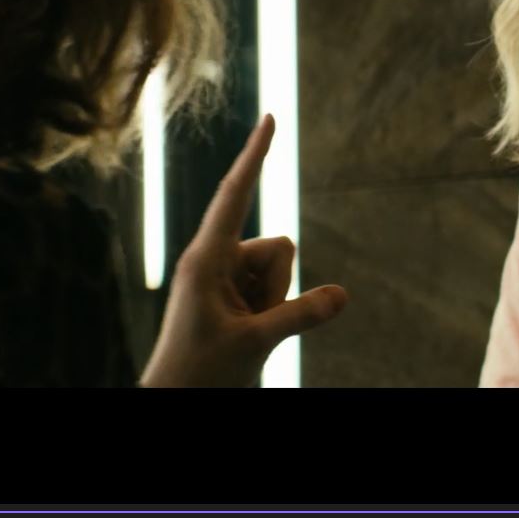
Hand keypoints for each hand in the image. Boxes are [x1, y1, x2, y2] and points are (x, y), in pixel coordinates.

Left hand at [140, 114, 347, 386]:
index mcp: (205, 258)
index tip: (270, 116)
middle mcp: (213, 260)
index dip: (255, 155)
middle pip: (277, 247)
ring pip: (279, 270)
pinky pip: (275, 289)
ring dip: (275, 302)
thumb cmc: (201, 374)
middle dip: (280, 285)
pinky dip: (272, 310)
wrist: (176, 401)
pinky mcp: (233, 295)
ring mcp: (224, 278)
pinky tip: (245, 337)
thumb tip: (343, 295)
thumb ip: (301, 316)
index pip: (235, 195)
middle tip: (249, 328)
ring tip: (244, 335)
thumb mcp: (256, 343)